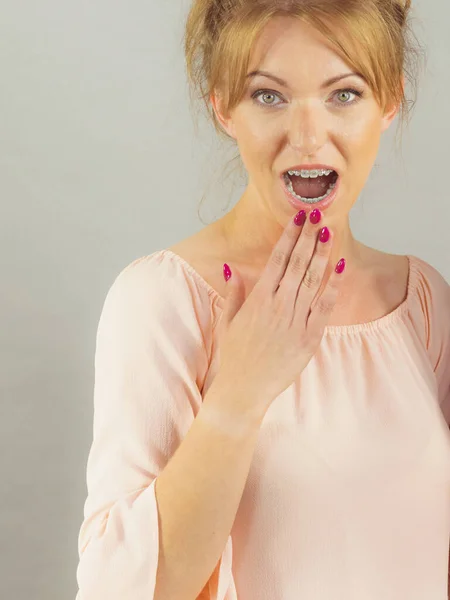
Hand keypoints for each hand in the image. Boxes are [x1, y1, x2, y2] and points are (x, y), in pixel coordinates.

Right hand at [215, 210, 344, 419]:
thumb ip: (234, 294)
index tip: (298, 218)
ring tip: (329, 231)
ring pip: (313, 280)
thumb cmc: (234, 357)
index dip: (289, 236)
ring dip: (322, 254)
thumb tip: (233, 269)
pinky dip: (333, 286)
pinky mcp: (309, 339)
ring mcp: (295, 322)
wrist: (243, 390)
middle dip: (308, 237)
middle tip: (318, 214)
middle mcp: (278, 306)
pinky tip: (339, 266)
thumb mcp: (228, 322)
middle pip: (298, 264)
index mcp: (258, 300)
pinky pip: (324, 307)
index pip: (277, 260)